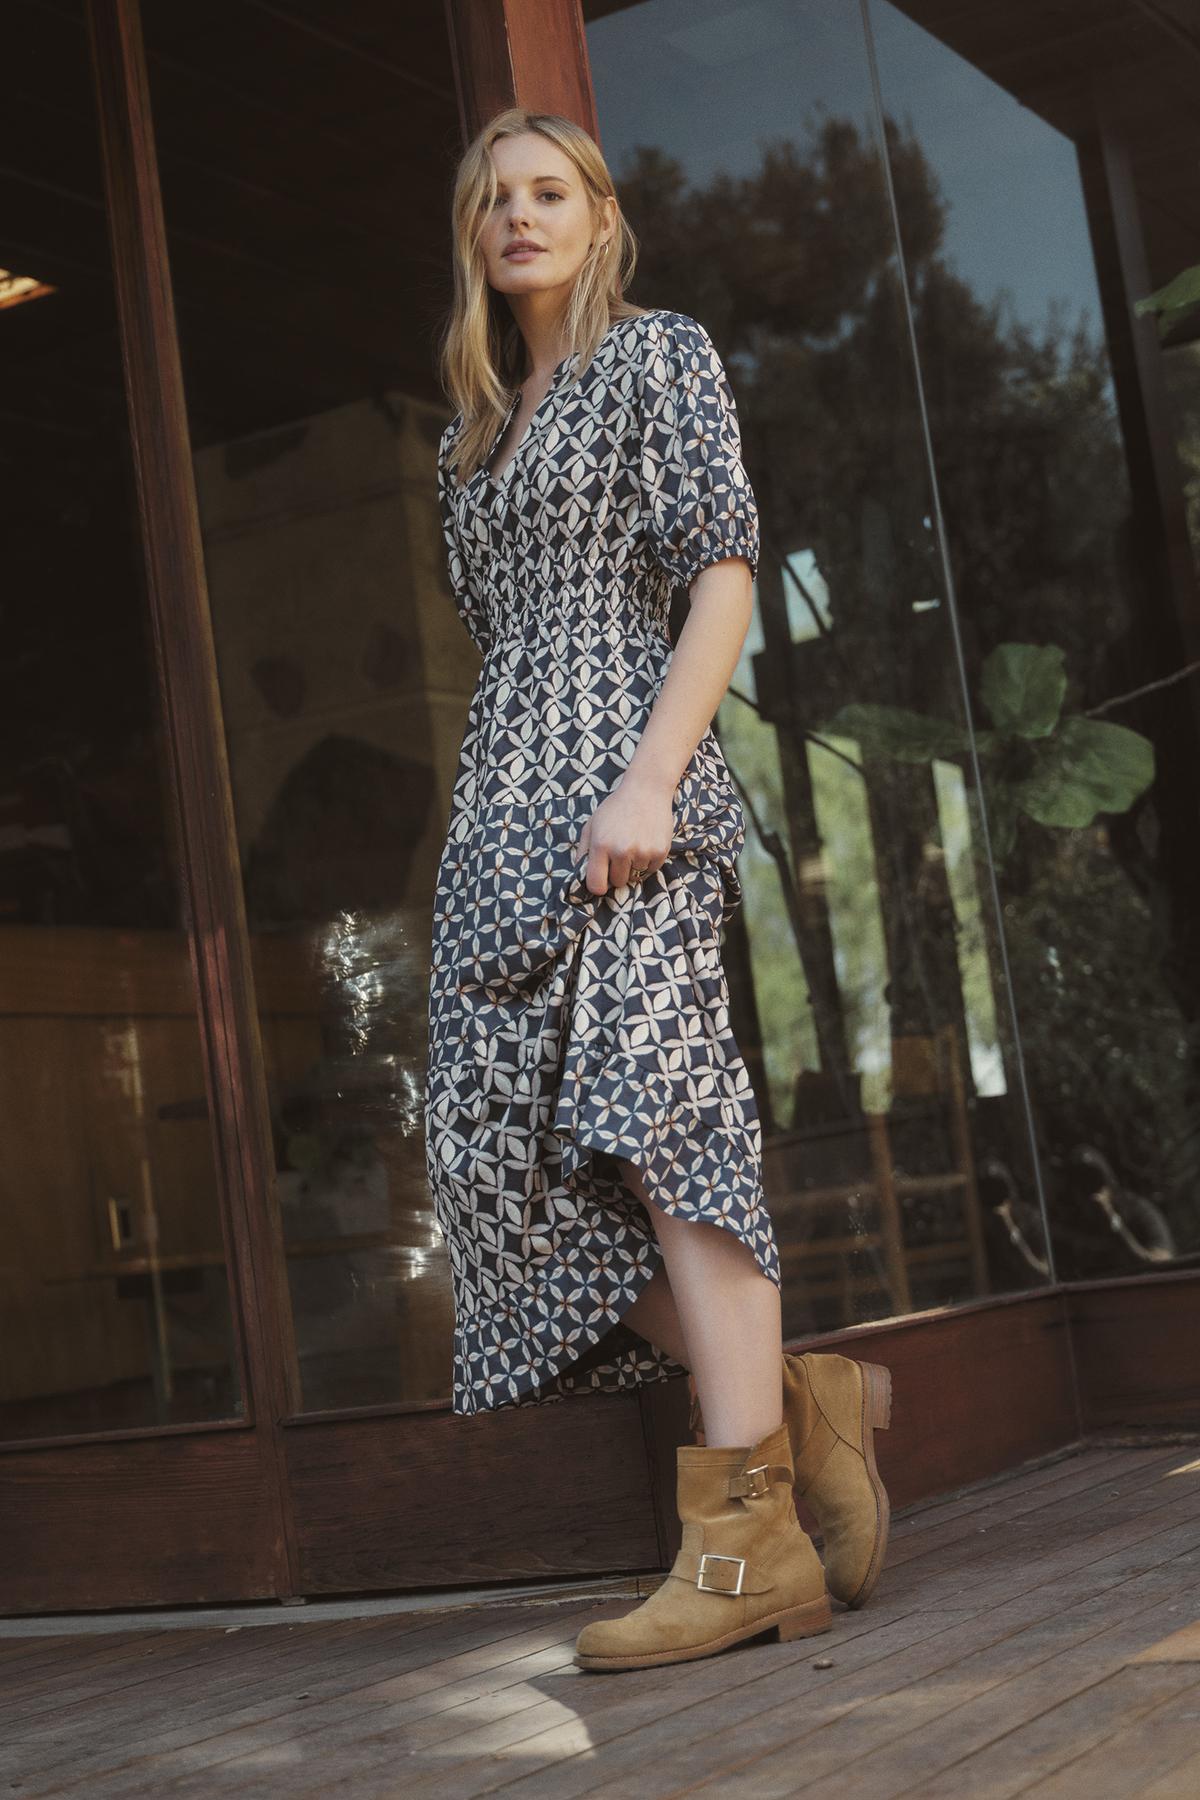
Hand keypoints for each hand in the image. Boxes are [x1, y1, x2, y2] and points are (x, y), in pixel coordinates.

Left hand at [575, 773, 674, 894]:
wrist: (646, 790)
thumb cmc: (615, 808)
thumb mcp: (592, 824)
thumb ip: (583, 851)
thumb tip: (580, 876)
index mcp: (600, 845)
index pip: (596, 885)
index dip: (597, 885)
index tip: (601, 879)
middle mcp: (621, 851)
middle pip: (617, 882)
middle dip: (616, 873)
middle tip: (619, 854)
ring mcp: (642, 852)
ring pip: (635, 877)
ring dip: (633, 866)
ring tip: (633, 844)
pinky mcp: (660, 852)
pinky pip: (650, 870)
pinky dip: (647, 862)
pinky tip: (645, 843)